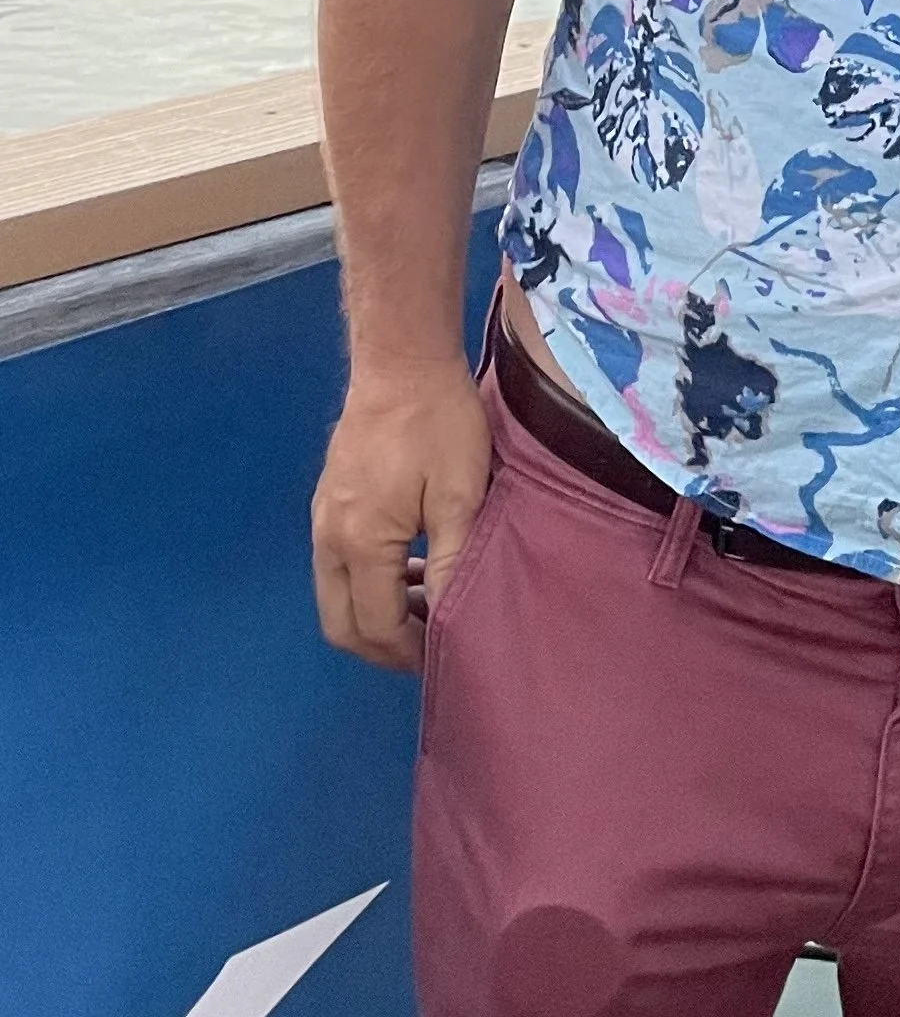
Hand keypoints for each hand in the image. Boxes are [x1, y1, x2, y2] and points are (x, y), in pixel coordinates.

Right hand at [310, 360, 491, 672]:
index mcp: (360, 543)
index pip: (374, 627)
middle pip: (342, 623)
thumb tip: (451, 620)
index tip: (446, 656)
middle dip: (384, 645)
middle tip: (431, 643)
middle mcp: (328, 538)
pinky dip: (370, 582)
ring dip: (377, 612)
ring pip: (337, 596)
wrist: (402, 360)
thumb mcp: (461, 496)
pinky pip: (338, 565)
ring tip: (429, 604)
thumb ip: (452, 563)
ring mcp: (322, 519)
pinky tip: (412, 567)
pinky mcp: (328, 501)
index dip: (409, 653)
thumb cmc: (439, 423)